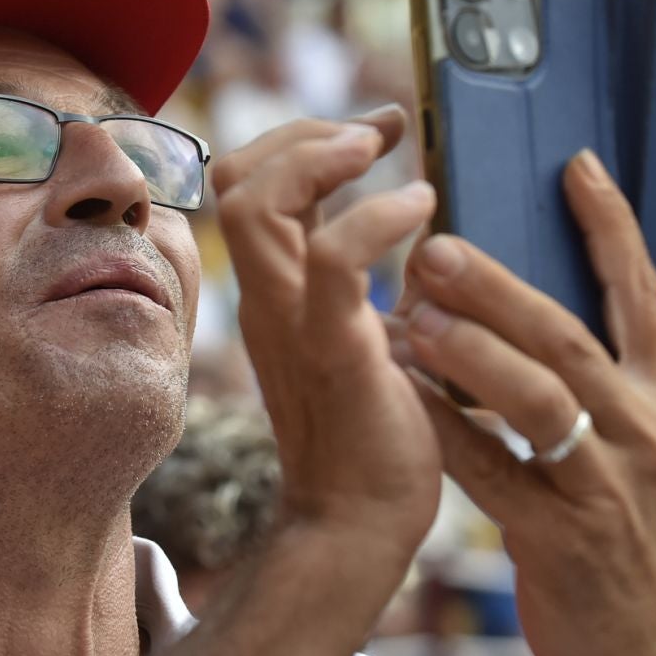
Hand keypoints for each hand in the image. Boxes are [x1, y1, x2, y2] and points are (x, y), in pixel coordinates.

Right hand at [213, 106, 441, 563]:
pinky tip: (421, 209)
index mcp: (274, 291)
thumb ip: (352, 283)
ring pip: (255, 206)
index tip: (378, 130)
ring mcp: (290, 323)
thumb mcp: (356, 335)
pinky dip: (373, 218)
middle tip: (376, 135)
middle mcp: (267, 298)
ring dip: (319, 156)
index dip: (303, 138)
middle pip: (234, 179)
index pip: (246, 185)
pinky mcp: (332, 351)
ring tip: (381, 150)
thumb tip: (398, 221)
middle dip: (304, 133)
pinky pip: (333, 263)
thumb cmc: (373, 436)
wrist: (362, 525)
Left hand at [396, 150, 655, 655]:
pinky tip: (400, 396)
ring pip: (537, 400)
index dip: (611, 228)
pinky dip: (443, 429)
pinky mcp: (563, 539)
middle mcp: (648, 431)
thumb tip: (532, 302)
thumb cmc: (630, 534)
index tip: (573, 164)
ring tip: (409, 314)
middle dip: (501, 288)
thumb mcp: (642, 447)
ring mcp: (608, 487)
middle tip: (435, 244)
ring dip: (468, 352)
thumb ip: (605, 379)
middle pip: (572, 338)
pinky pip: (493, 472)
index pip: (646, 294)